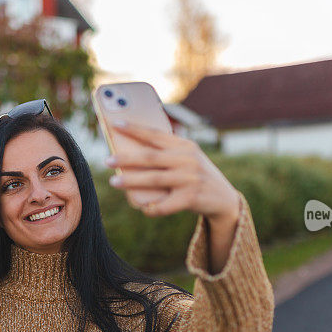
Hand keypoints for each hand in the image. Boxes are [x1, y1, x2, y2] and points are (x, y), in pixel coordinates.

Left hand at [105, 122, 239, 222]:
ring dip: (131, 181)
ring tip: (114, 181)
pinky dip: (151, 207)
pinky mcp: (191, 198)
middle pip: (151, 157)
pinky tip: (143, 207)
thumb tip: (130, 152)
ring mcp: (190, 179)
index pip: (155, 134)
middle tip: (107, 159)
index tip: (115, 124)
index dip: (135, 129)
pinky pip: (164, 205)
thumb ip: (167, 152)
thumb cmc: (196, 176)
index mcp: (184, 145)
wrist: (224, 199)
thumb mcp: (188, 158)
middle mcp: (188, 159)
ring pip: (154, 179)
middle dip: (127, 158)